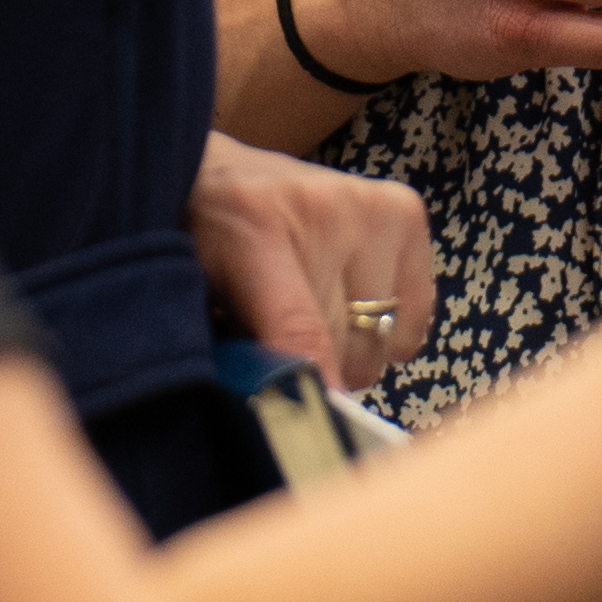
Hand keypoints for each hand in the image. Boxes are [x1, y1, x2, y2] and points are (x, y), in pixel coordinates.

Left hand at [189, 134, 436, 393]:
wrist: (212, 172)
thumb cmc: (195, 243)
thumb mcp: (190, 300)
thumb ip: (231, 354)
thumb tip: (286, 415)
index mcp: (251, 228)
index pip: (299, 328)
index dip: (314, 386)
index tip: (327, 429)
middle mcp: (322, 209)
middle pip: (345, 345)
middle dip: (316, 365)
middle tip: (280, 344)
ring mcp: (369, 206)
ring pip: (380, 338)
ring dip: (349, 347)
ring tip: (309, 313)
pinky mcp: (403, 210)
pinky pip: (411, 316)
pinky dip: (384, 327)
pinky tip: (347, 299)